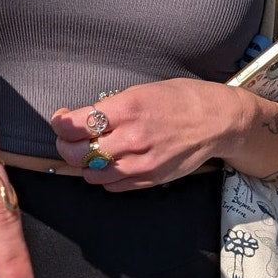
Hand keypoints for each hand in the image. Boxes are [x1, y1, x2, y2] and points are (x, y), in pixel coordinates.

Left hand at [49, 80, 233, 190]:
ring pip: (91, 174)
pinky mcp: (150, 179)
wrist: (218, 121)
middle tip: (70, 139)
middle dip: (65, 146)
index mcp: (126, 109)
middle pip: (76, 154)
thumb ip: (111, 108)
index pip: (74, 125)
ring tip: (93, 151)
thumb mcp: (142, 91)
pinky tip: (112, 162)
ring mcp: (141, 163)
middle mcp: (131, 138)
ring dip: (85, 164)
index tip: (61, 120)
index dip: (60, 124)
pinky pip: (112, 185)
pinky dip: (104, 176)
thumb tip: (82, 119)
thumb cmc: (181, 99)